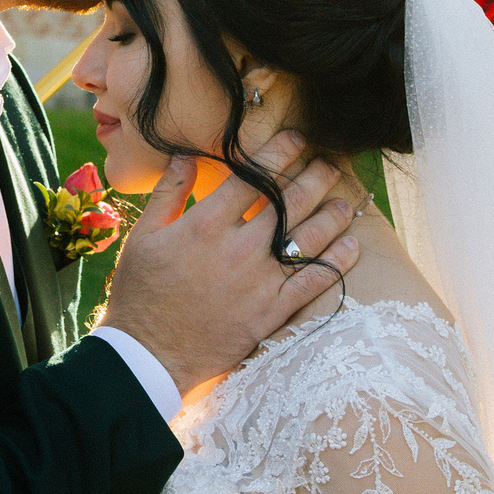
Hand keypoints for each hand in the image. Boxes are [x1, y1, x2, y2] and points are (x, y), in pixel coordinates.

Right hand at [97, 132, 363, 398]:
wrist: (149, 353)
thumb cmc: (141, 292)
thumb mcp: (145, 235)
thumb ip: (169, 192)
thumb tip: (186, 155)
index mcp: (206, 223)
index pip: (253, 177)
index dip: (280, 152)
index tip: (297, 140)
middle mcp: (239, 247)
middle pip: (290, 202)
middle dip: (316, 177)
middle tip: (331, 164)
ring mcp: (259, 281)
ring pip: (309, 238)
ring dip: (332, 214)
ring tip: (345, 200)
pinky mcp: (271, 313)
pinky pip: (314, 282)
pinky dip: (337, 263)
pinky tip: (352, 246)